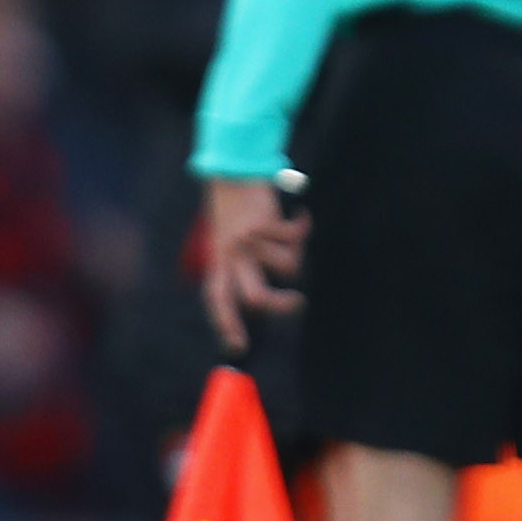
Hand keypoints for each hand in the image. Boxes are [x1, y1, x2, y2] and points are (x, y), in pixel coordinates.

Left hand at [199, 176, 306, 352]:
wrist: (232, 173)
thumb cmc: (235, 212)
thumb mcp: (231, 241)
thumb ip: (245, 267)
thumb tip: (267, 298)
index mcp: (218, 263)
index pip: (218, 301)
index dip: (227, 325)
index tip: (237, 347)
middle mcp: (230, 256)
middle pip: (256, 298)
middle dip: (281, 306)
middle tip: (298, 302)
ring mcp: (247, 241)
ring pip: (287, 266)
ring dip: (296, 252)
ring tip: (290, 236)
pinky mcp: (263, 224)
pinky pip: (296, 239)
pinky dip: (303, 226)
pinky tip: (299, 216)